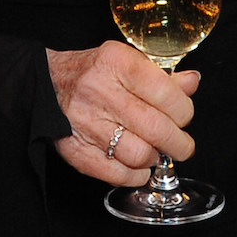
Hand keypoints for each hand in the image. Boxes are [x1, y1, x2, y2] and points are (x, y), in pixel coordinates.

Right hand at [48, 40, 198, 186]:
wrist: (44, 84)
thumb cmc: (93, 73)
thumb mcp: (126, 61)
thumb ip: (162, 76)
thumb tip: (192, 83)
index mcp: (116, 63)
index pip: (166, 93)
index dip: (184, 111)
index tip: (184, 116)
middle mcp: (100, 92)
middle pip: (157, 129)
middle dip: (179, 143)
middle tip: (182, 145)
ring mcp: (86, 124)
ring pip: (139, 155)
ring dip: (155, 158)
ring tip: (155, 152)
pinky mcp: (76, 150)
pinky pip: (115, 174)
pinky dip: (135, 175)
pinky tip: (138, 167)